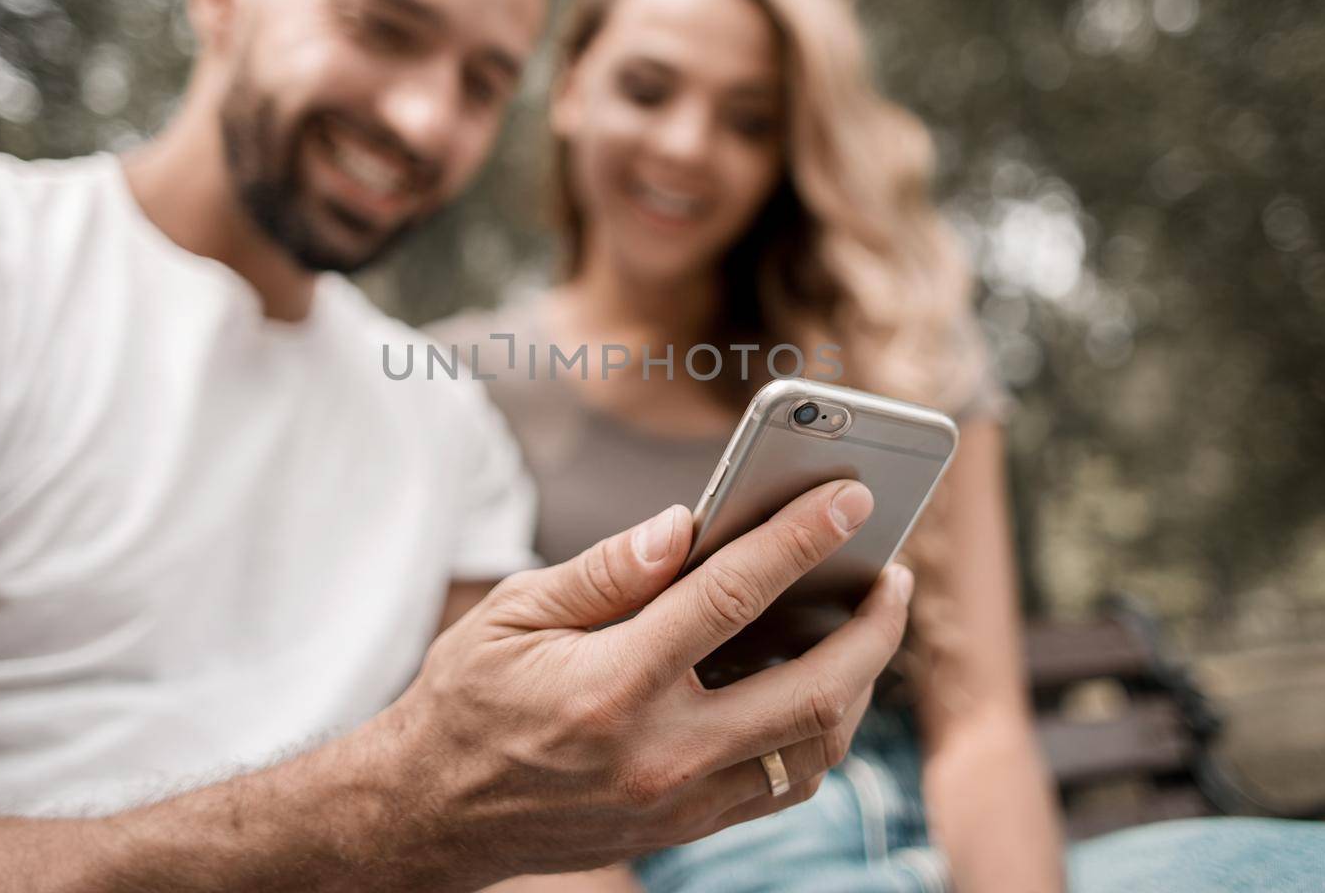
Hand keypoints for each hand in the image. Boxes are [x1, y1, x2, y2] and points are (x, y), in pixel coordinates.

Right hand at [381, 479, 913, 884]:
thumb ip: (608, 570)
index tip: (853, 496)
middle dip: (874, 628)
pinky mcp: (685, 829)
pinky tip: (820, 683)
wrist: (432, 815)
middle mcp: (659, 753)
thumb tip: (687, 524)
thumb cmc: (468, 699)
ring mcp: (680, 802)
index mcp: (611, 685)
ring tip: (867, 626)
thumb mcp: (513, 614)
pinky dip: (820, 732)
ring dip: (860, 685)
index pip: (733, 596)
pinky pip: (785, 783)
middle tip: (892, 573)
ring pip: (815, 749)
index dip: (802, 536)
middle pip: (812, 691)